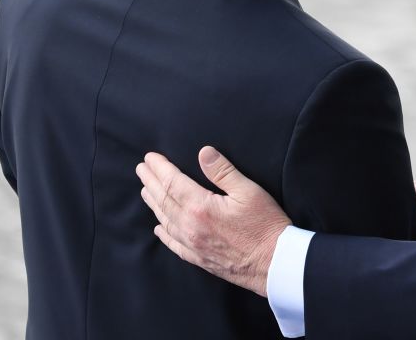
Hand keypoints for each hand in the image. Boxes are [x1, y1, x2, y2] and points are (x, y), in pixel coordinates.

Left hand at [136, 146, 288, 296]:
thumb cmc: (265, 225)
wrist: (274, 262)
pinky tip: (159, 228)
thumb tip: (204, 152)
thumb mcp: (249, 191)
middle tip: (141, 169)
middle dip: (151, 182)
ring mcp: (193, 244)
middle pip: (163, 201)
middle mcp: (190, 227)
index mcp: (201, 207)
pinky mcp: (200, 258)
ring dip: (153, 204)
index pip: (172, 183)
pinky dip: (164, 234)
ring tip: (145, 191)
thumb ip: (224, 172)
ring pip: (165, 221)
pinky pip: (174, 244)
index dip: (160, 168)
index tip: (150, 158)